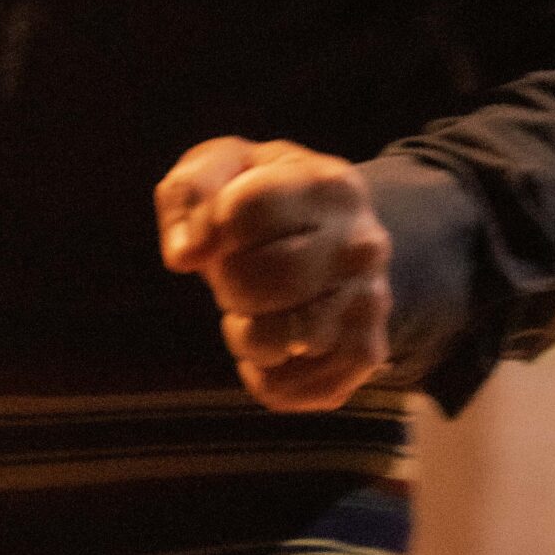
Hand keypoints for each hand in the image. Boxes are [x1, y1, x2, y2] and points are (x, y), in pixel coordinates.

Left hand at [154, 136, 391, 410]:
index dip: (210, 226)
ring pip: (272, 342)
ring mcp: (369, 304)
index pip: (245, 213)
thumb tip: (185, 255)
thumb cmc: (265, 198)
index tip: (214, 229)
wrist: (339, 234)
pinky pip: (283, 389)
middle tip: (235, 271)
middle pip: (257, 282)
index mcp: (331, 186)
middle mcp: (362, 245)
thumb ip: (191, 192)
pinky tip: (274, 338)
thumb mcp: (226, 165)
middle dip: (227, 280)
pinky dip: (260, 371)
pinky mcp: (363, 356)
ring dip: (242, 331)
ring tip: (255, 306)